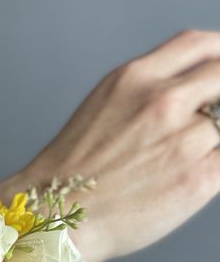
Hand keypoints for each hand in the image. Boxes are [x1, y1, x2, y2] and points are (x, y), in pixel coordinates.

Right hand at [0, 30, 219, 261]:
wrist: (57, 216)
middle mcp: (163, 101)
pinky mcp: (199, 178)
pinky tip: (188, 178)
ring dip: (210, 140)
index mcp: (135, 79)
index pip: (199, 45)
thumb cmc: (72, 172)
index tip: (219, 69)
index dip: (218, 55)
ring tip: (181, 160)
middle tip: (211, 116)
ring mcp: (184, 139)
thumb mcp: (102, 107)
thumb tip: (185, 92)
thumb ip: (145, 91)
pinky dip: (212, 166)